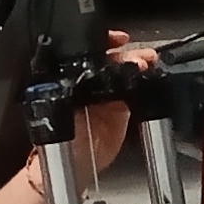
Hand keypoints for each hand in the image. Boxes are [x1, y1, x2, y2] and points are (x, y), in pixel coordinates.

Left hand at [72, 31, 153, 180]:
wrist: (71, 165)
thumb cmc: (55, 139)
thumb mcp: (57, 102)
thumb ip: (71, 82)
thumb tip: (88, 65)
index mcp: (71, 74)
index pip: (90, 50)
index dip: (105, 40)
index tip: (118, 38)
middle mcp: (90, 82)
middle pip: (112, 59)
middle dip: (126, 53)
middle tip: (136, 56)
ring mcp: (107, 95)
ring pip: (126, 72)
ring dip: (137, 65)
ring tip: (145, 63)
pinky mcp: (123, 109)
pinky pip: (135, 90)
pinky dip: (143, 83)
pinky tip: (148, 77)